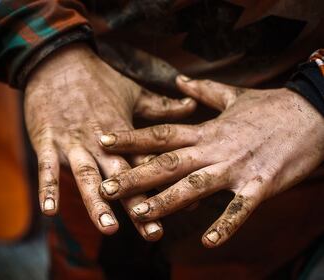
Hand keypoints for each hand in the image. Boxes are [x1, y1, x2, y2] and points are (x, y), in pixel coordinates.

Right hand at [24, 44, 195, 239]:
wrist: (58, 61)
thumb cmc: (98, 79)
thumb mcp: (132, 91)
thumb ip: (161, 105)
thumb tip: (192, 107)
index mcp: (123, 133)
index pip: (147, 162)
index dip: (166, 183)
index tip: (188, 205)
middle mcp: (100, 142)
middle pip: (121, 177)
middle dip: (137, 204)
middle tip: (153, 232)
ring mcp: (73, 142)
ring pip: (86, 176)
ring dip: (97, 203)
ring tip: (109, 228)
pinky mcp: (47, 140)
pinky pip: (47, 167)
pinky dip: (47, 188)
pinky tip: (50, 211)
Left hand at [99, 75, 323, 246]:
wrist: (314, 114)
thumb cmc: (272, 107)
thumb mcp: (234, 95)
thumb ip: (203, 91)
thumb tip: (180, 79)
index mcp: (206, 131)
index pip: (160, 134)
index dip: (130, 138)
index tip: (103, 140)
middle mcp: (214, 149)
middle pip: (167, 163)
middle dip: (135, 176)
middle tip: (106, 187)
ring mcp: (236, 168)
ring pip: (194, 187)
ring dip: (167, 201)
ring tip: (140, 213)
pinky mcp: (260, 185)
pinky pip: (239, 210)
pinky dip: (225, 225)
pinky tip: (208, 242)